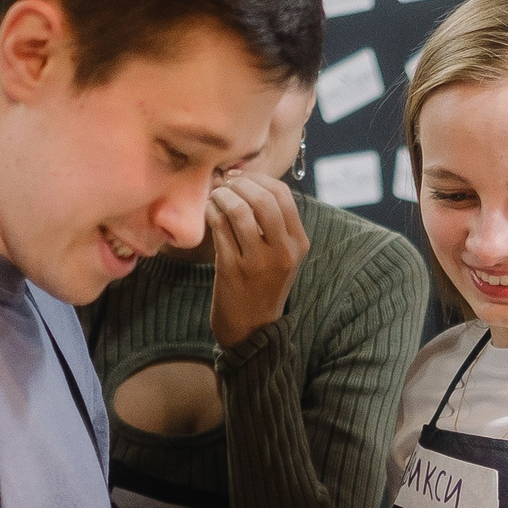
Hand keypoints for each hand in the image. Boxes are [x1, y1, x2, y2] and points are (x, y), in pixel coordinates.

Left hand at [208, 171, 309, 349]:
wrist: (251, 329)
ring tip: (215, 196)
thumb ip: (274, 223)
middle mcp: (283, 253)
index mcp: (299, 244)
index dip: (258, 179)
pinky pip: (220, 228)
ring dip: (222, 196)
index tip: (240, 178)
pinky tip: (209, 212)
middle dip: (240, 184)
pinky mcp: (233, 270)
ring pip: (240, 211)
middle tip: (225, 184)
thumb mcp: (280, 255)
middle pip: (264, 199)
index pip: (283, 195)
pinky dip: (212, 212)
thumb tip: (247, 180)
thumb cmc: (261, 285)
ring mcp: (258, 263)